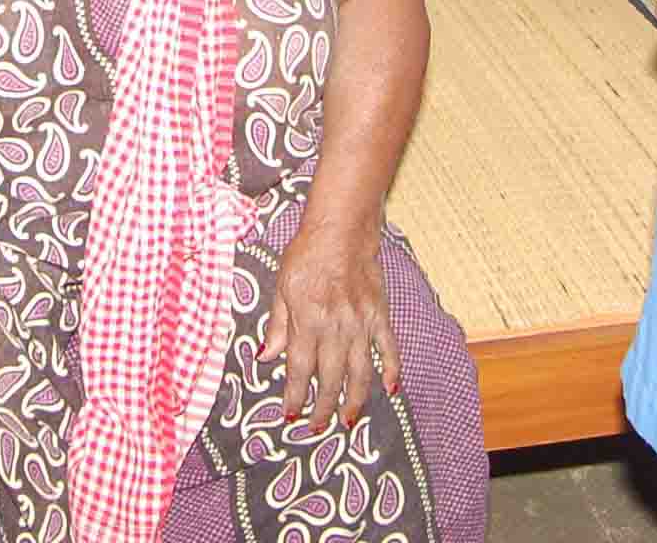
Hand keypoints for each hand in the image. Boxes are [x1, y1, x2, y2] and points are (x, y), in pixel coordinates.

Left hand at [259, 219, 398, 435]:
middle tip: (316, 428)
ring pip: (360, 373)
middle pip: (330, 379)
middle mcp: (335, 327)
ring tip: (347, 421)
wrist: (342, 229)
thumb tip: (266, 357)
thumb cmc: (306, 254)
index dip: (295, 396)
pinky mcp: (380, 316)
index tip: (290, 415)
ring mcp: (361, 324)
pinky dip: (391, 371)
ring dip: (354, 401)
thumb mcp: (282, 287)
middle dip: (322, 408)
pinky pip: (388, 349)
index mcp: (308, 320)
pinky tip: (390, 390)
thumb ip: (277, 325)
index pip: (300, 369)